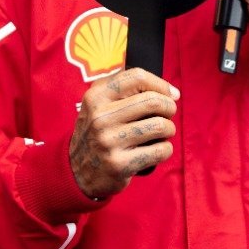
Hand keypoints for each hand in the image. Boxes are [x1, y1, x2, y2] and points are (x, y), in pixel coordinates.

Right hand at [68, 68, 178, 198]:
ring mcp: (109, 141)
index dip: (161, 84)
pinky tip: (155, 149)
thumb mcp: (98, 104)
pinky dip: (165, 149)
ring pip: (161, 126)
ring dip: (169, 129)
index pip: (137, 77)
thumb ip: (125, 89)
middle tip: (167, 115)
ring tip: (161, 133)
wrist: (76, 171)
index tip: (170, 94)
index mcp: (95, 97)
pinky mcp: (119, 164)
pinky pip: (160, 151)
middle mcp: (100, 117)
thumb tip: (172, 92)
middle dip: (169, 107)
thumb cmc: (97, 132)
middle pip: (153, 101)